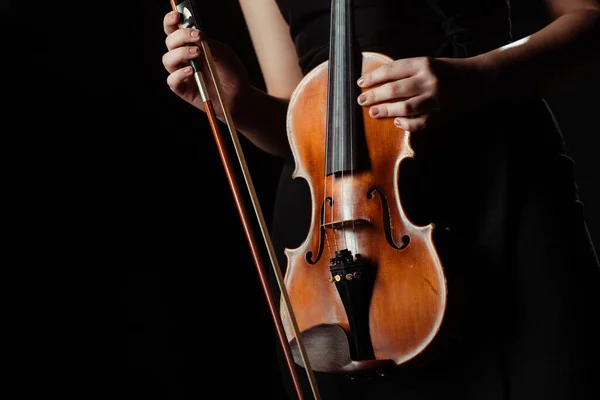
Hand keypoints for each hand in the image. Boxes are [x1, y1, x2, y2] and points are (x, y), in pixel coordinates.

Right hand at [162, 10, 250, 119]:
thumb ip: (208, 43)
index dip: (171, 21)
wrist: (239, 96)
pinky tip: (191, 71)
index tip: (177, 15)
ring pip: (167, 59)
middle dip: (180, 36)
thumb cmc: (231, 72)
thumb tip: (196, 33)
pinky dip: (179, 74)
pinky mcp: (183, 89)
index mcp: (191, 45)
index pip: (174, 30)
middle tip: (196, 36)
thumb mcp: (223, 53)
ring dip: (180, 53)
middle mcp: (183, 58)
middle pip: (169, 42)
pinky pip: (172, 80)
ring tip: (197, 54)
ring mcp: (181, 73)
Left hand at [356, 56, 490, 131]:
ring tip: (373, 112)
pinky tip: (397, 122)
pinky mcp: (442, 114)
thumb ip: (408, 72)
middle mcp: (429, 80)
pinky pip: (420, 123)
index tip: (361, 83)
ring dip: (386, 111)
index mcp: (423, 64)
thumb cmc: (449, 71)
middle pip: (394, 90)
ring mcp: (436, 98)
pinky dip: (406, 124)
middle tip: (362, 101)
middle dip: (374, 96)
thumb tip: (379, 83)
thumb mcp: (429, 64)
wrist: (479, 79)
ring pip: (404, 107)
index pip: (392, 70)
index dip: (374, 77)